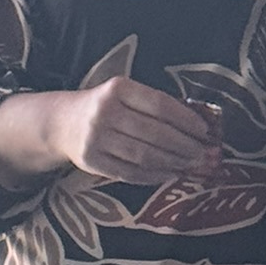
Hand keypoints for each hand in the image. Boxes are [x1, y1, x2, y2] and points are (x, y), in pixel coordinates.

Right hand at [53, 78, 220, 184]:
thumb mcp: (123, 94)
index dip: (185, 119)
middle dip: (184, 145)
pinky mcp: (92, 161)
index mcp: (117, 89)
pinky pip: (129, 172)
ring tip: (190, 165)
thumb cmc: (104, 107)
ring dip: (172, 162)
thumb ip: (152, 105)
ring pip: (143, 155)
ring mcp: (97, 138)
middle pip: (154, 133)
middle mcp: (105, 112)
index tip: (204, 130)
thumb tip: (195, 126)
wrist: (61, 122)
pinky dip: (153, 175)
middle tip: (203, 153)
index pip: (160, 105)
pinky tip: (170, 174)